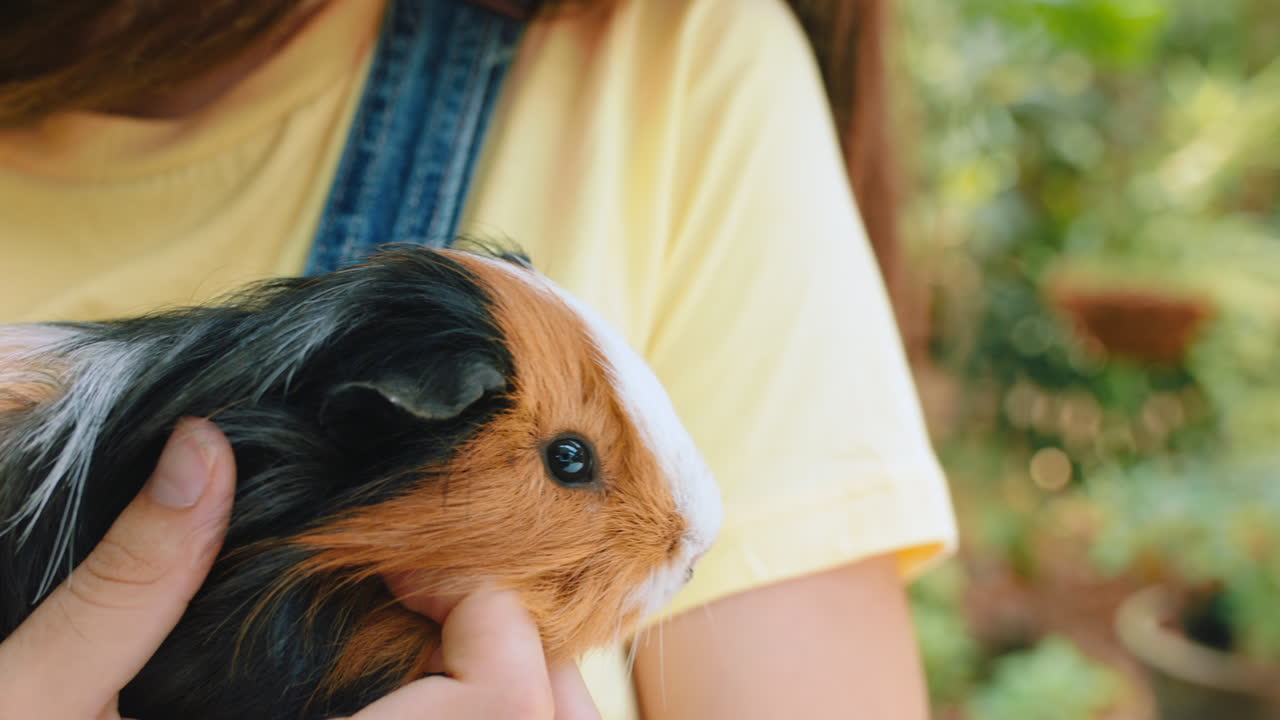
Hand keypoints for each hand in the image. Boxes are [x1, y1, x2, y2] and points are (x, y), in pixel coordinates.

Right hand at [0, 416, 600, 719]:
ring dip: (528, 702)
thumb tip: (200, 449)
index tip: (407, 562)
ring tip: (461, 649)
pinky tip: (430, 700)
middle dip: (533, 657)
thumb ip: (131, 583)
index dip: (483, 607)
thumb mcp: (36, 703)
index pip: (497, 704)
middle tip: (455, 601)